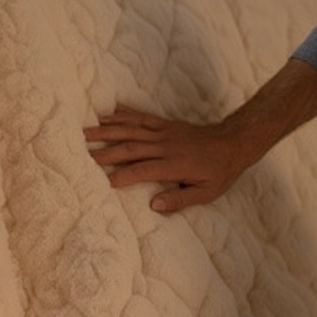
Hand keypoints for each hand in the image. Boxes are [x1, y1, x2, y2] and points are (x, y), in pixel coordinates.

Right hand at [84, 106, 257, 212]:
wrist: (234, 142)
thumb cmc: (219, 172)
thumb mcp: (206, 193)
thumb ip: (180, 199)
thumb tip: (155, 205)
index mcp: (174, 164)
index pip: (142, 170)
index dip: (122, 176)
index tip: (103, 182)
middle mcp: (165, 146)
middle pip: (130, 147)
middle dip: (104, 151)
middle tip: (82, 153)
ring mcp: (164, 132)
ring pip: (131, 129)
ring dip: (107, 130)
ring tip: (86, 131)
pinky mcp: (166, 124)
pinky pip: (142, 117)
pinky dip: (124, 113)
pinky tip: (109, 111)